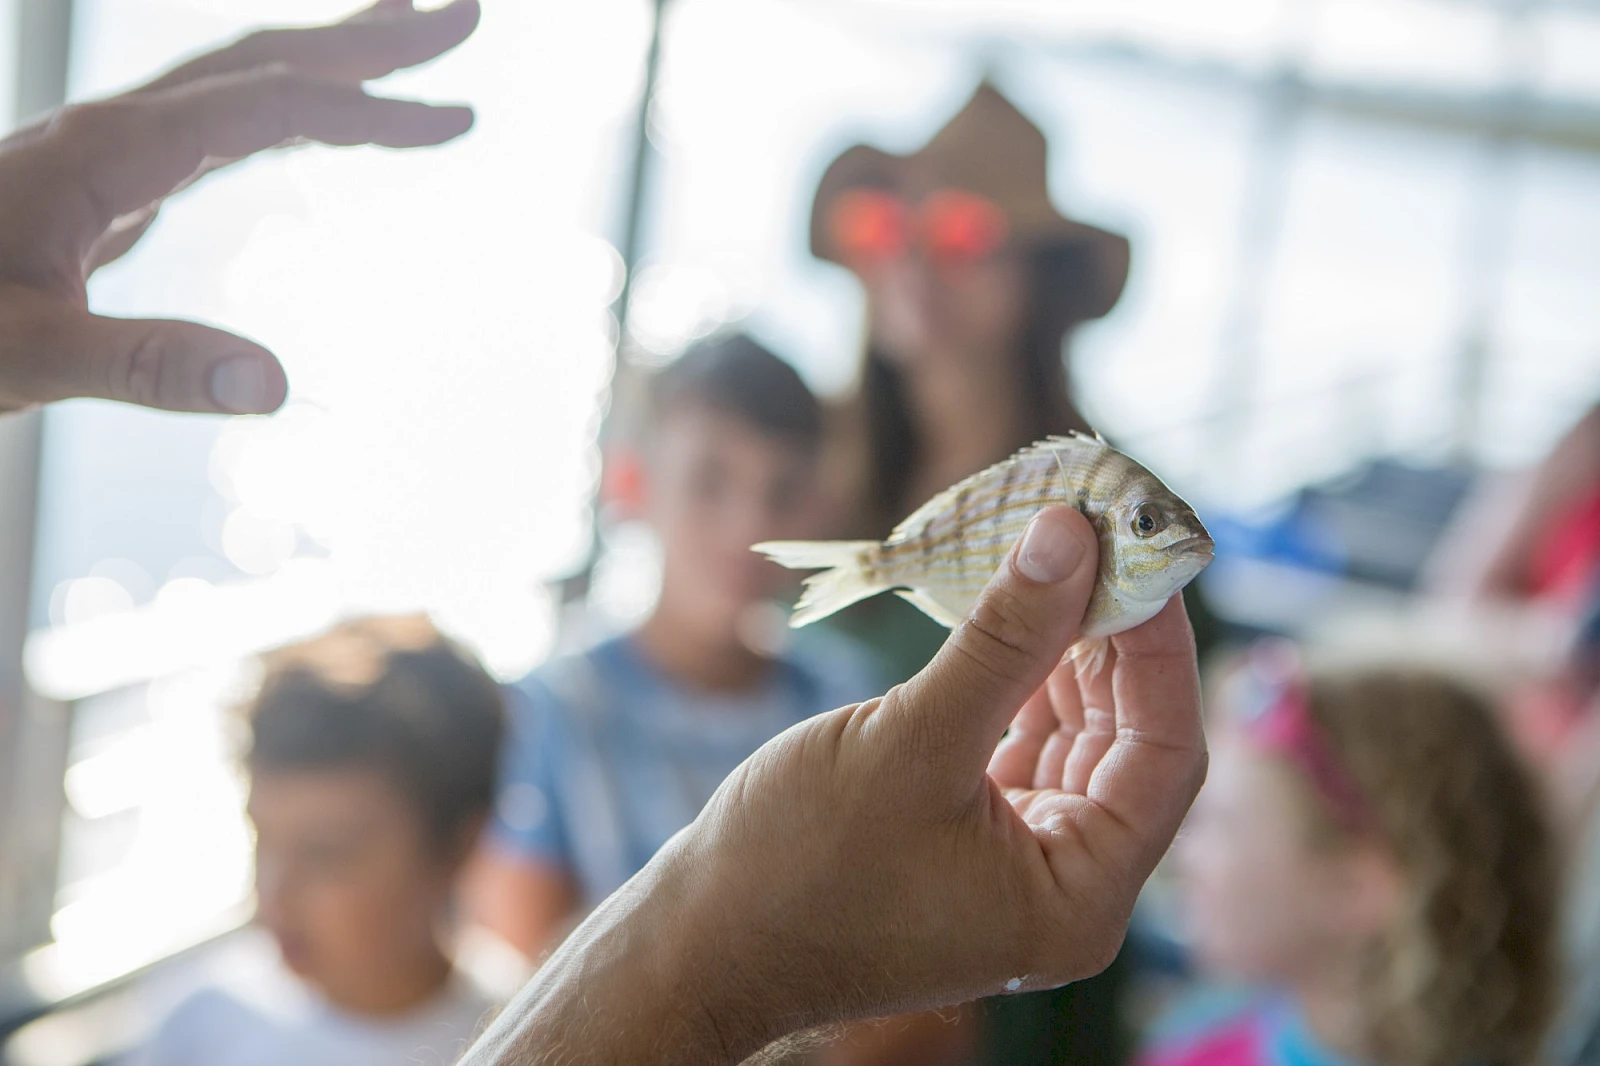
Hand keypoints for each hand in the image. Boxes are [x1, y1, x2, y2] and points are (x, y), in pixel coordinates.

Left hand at [0, 0, 478, 415]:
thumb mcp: (23, 358)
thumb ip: (144, 367)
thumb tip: (279, 385)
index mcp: (105, 155)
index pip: (266, 107)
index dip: (367, 110)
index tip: (456, 118)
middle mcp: (109, 134)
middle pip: (263, 59)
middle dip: (369, 39)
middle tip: (465, 15)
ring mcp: (102, 155)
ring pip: (237, 80)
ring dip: (329, 61)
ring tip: (405, 48)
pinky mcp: (97, 188)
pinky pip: (213, 124)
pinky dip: (281, 111)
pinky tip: (302, 128)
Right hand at [462, 506, 1205, 1065]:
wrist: (697, 940)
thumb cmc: (796, 864)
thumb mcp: (912, 740)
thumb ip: (1003, 640)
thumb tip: (1070, 536)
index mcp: (1077, 897)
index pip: (1167, 753)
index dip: (1161, 645)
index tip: (1138, 550)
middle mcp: (1065, 886)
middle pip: (1127, 738)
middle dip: (1112, 634)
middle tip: (1100, 530)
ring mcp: (1017, 862)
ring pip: (1075, 734)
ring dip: (1065, 645)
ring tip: (1057, 549)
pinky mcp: (971, 836)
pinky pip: (1022, 742)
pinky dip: (1020, 677)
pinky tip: (1012, 607)